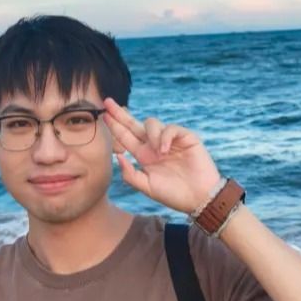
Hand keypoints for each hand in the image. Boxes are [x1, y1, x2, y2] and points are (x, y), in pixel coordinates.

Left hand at [102, 97, 221, 213]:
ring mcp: (170, 140)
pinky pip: (171, 128)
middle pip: (134, 124)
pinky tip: (165, 149)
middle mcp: (154, 145)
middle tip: (107, 102)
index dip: (115, 125)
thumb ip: (130, 174)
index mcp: (144, 155)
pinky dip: (166, 136)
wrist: (198, 198)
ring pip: (152, 123)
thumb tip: (117, 158)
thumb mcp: (147, 187)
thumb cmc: (173, 194)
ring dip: (151, 134)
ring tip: (158, 152)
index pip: (125, 137)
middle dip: (121, 114)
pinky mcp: (186, 137)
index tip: (103, 115)